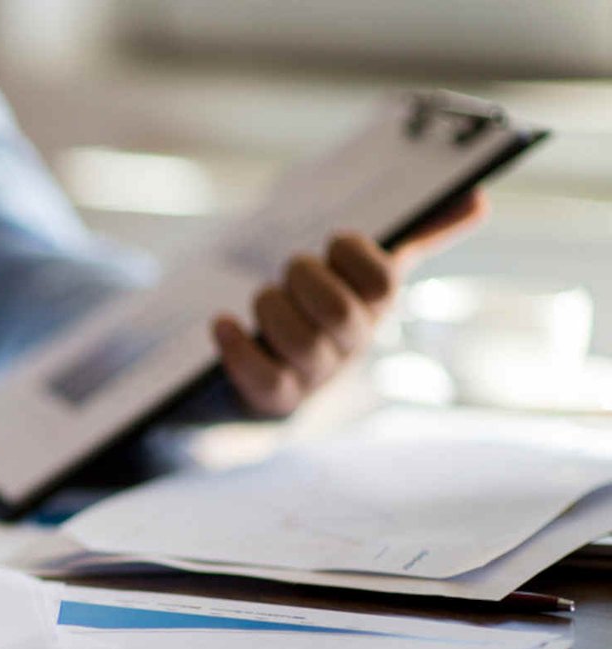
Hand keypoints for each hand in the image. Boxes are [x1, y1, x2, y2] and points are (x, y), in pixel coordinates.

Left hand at [212, 190, 488, 415]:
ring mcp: (316, 374)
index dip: (355, 253)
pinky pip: (263, 379)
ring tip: (262, 298)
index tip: (334, 240)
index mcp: (375, 305)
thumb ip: (416, 235)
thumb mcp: (364, 272)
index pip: (383, 281)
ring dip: (271, 309)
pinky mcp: (277, 398)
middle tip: (290, 270)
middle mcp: (351, 343)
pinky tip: (222, 324)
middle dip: (305, 280)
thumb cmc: (324, 310)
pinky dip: (239, 349)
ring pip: (301, 345)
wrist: (279, 378)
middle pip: (340, 314)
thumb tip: (478, 198)